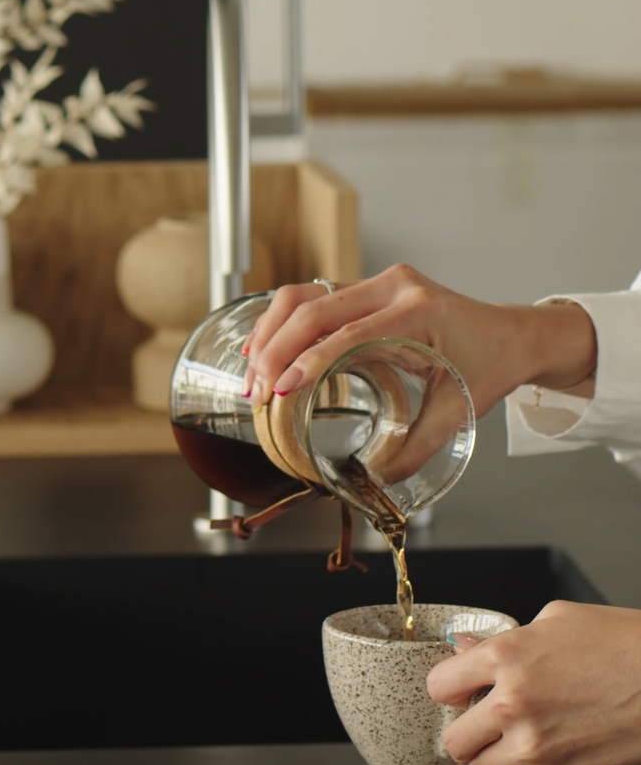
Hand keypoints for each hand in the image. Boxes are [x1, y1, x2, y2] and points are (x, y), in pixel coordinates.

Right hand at [242, 265, 595, 416]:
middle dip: (278, 349)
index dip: (309, 361)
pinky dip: (285, 321)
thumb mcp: (456, 411)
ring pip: (306, 294)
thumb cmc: (489, 367)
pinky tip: (265, 347)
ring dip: (272, 331)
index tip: (282, 390)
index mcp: (418, 313)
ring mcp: (379, 282)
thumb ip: (415, 447)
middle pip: (316, 307)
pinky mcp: (368, 287)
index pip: (350, 334)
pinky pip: (315, 296)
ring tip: (253, 372)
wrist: (511, 335)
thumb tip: (374, 482)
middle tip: (257, 390)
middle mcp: (394, 288)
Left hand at [427, 602, 640, 764]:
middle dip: (464, 727)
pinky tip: (552, 734)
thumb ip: (501, 638)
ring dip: (491, 751)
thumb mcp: (555, 619)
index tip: (459, 686)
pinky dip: (527, 761)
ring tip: (516, 729)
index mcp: (506, 657)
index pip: (438, 687)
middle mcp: (512, 706)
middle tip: (481, 716)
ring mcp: (534, 747)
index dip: (448, 686)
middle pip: (452, 741)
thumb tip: (465, 650)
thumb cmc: (620, 644)